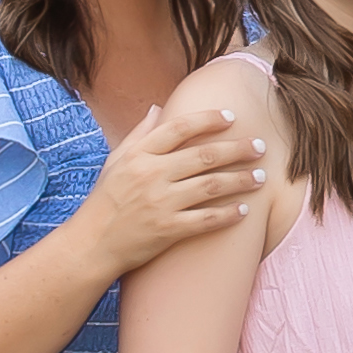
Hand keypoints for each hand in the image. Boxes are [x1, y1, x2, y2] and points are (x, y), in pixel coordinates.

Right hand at [84, 93, 269, 277]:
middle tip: (260, 146)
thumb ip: (139, 133)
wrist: (91, 245)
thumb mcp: (115, 161)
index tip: (232, 117)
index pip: (179, 128)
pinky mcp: (168, 229)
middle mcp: (151, 175)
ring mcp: (160, 203)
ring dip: (240, 180)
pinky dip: (228, 214)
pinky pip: (206, 219)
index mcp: (139, 155)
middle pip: (204, 155)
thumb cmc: (105, 201)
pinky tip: (244, 211)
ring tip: (261, 177)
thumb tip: (159, 107)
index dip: (208, 119)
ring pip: (211, 186)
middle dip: (237, 149)